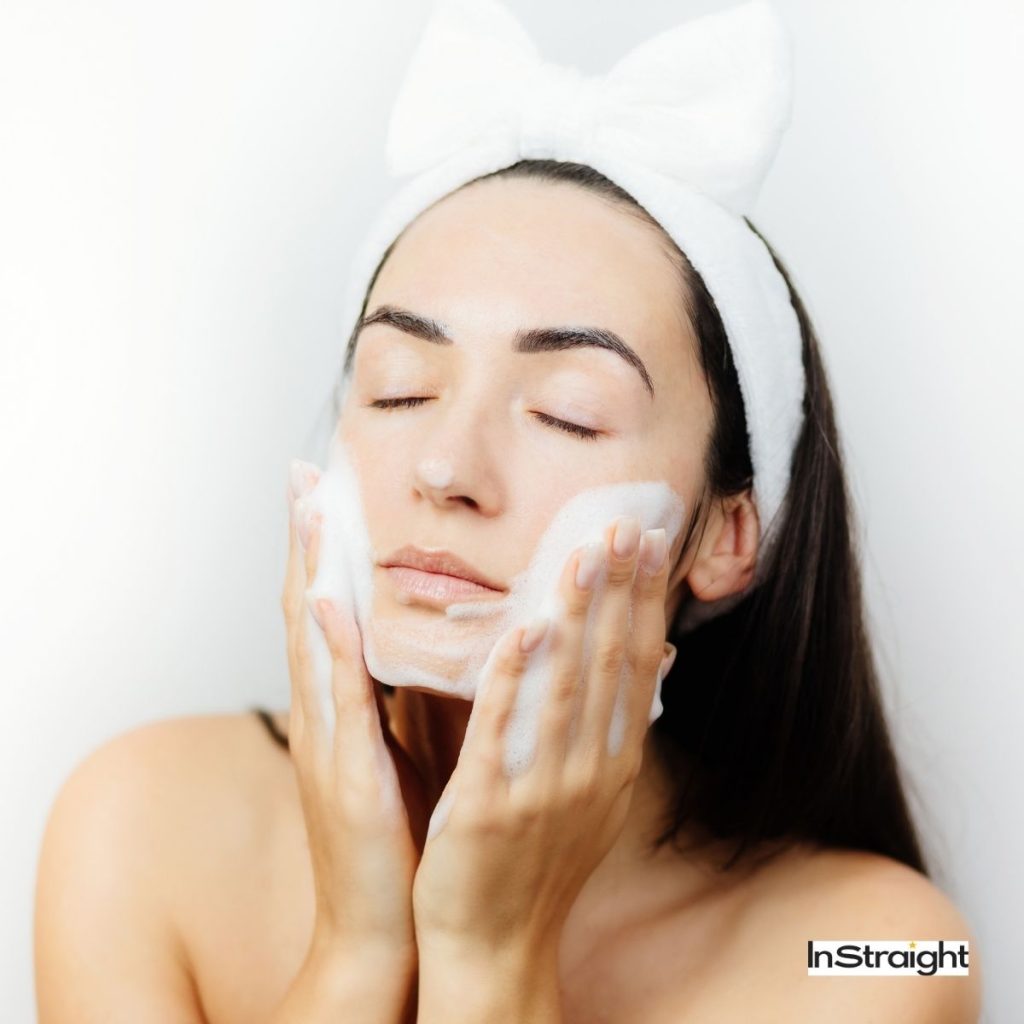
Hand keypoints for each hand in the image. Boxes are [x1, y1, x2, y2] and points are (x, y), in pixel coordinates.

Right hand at [282, 459, 429, 965]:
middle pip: (307, 612)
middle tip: (303, 475)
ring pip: (311, 643)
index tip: (324, 491)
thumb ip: (408, 697)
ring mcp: (327, 745)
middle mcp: (324, 717)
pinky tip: (327, 604)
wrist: (384, 929)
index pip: (326, 614)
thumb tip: (438, 641)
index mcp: (341, 711)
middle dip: (305, 543)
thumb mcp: (402, 753)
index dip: (322, 553)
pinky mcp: (345, 778)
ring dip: (308, 574)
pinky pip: (338, 705)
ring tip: (310, 510)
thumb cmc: (396, 838)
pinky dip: (329, 651)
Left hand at [410, 515, 673, 958]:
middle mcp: (590, 773)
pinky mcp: (488, 807)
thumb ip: (612, 731)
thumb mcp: (593, 797)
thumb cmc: (537, 862)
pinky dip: (514, 678)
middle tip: (625, 527)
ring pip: (566, 687)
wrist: (494, 945)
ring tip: (581, 555)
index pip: (636, 667)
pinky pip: (502, 732)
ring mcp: (543, 791)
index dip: (643, 603)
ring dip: (576, 617)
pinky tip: (523, 629)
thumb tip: (647, 666)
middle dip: (618, 591)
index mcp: (613, 765)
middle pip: (609, 666)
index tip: (649, 546)